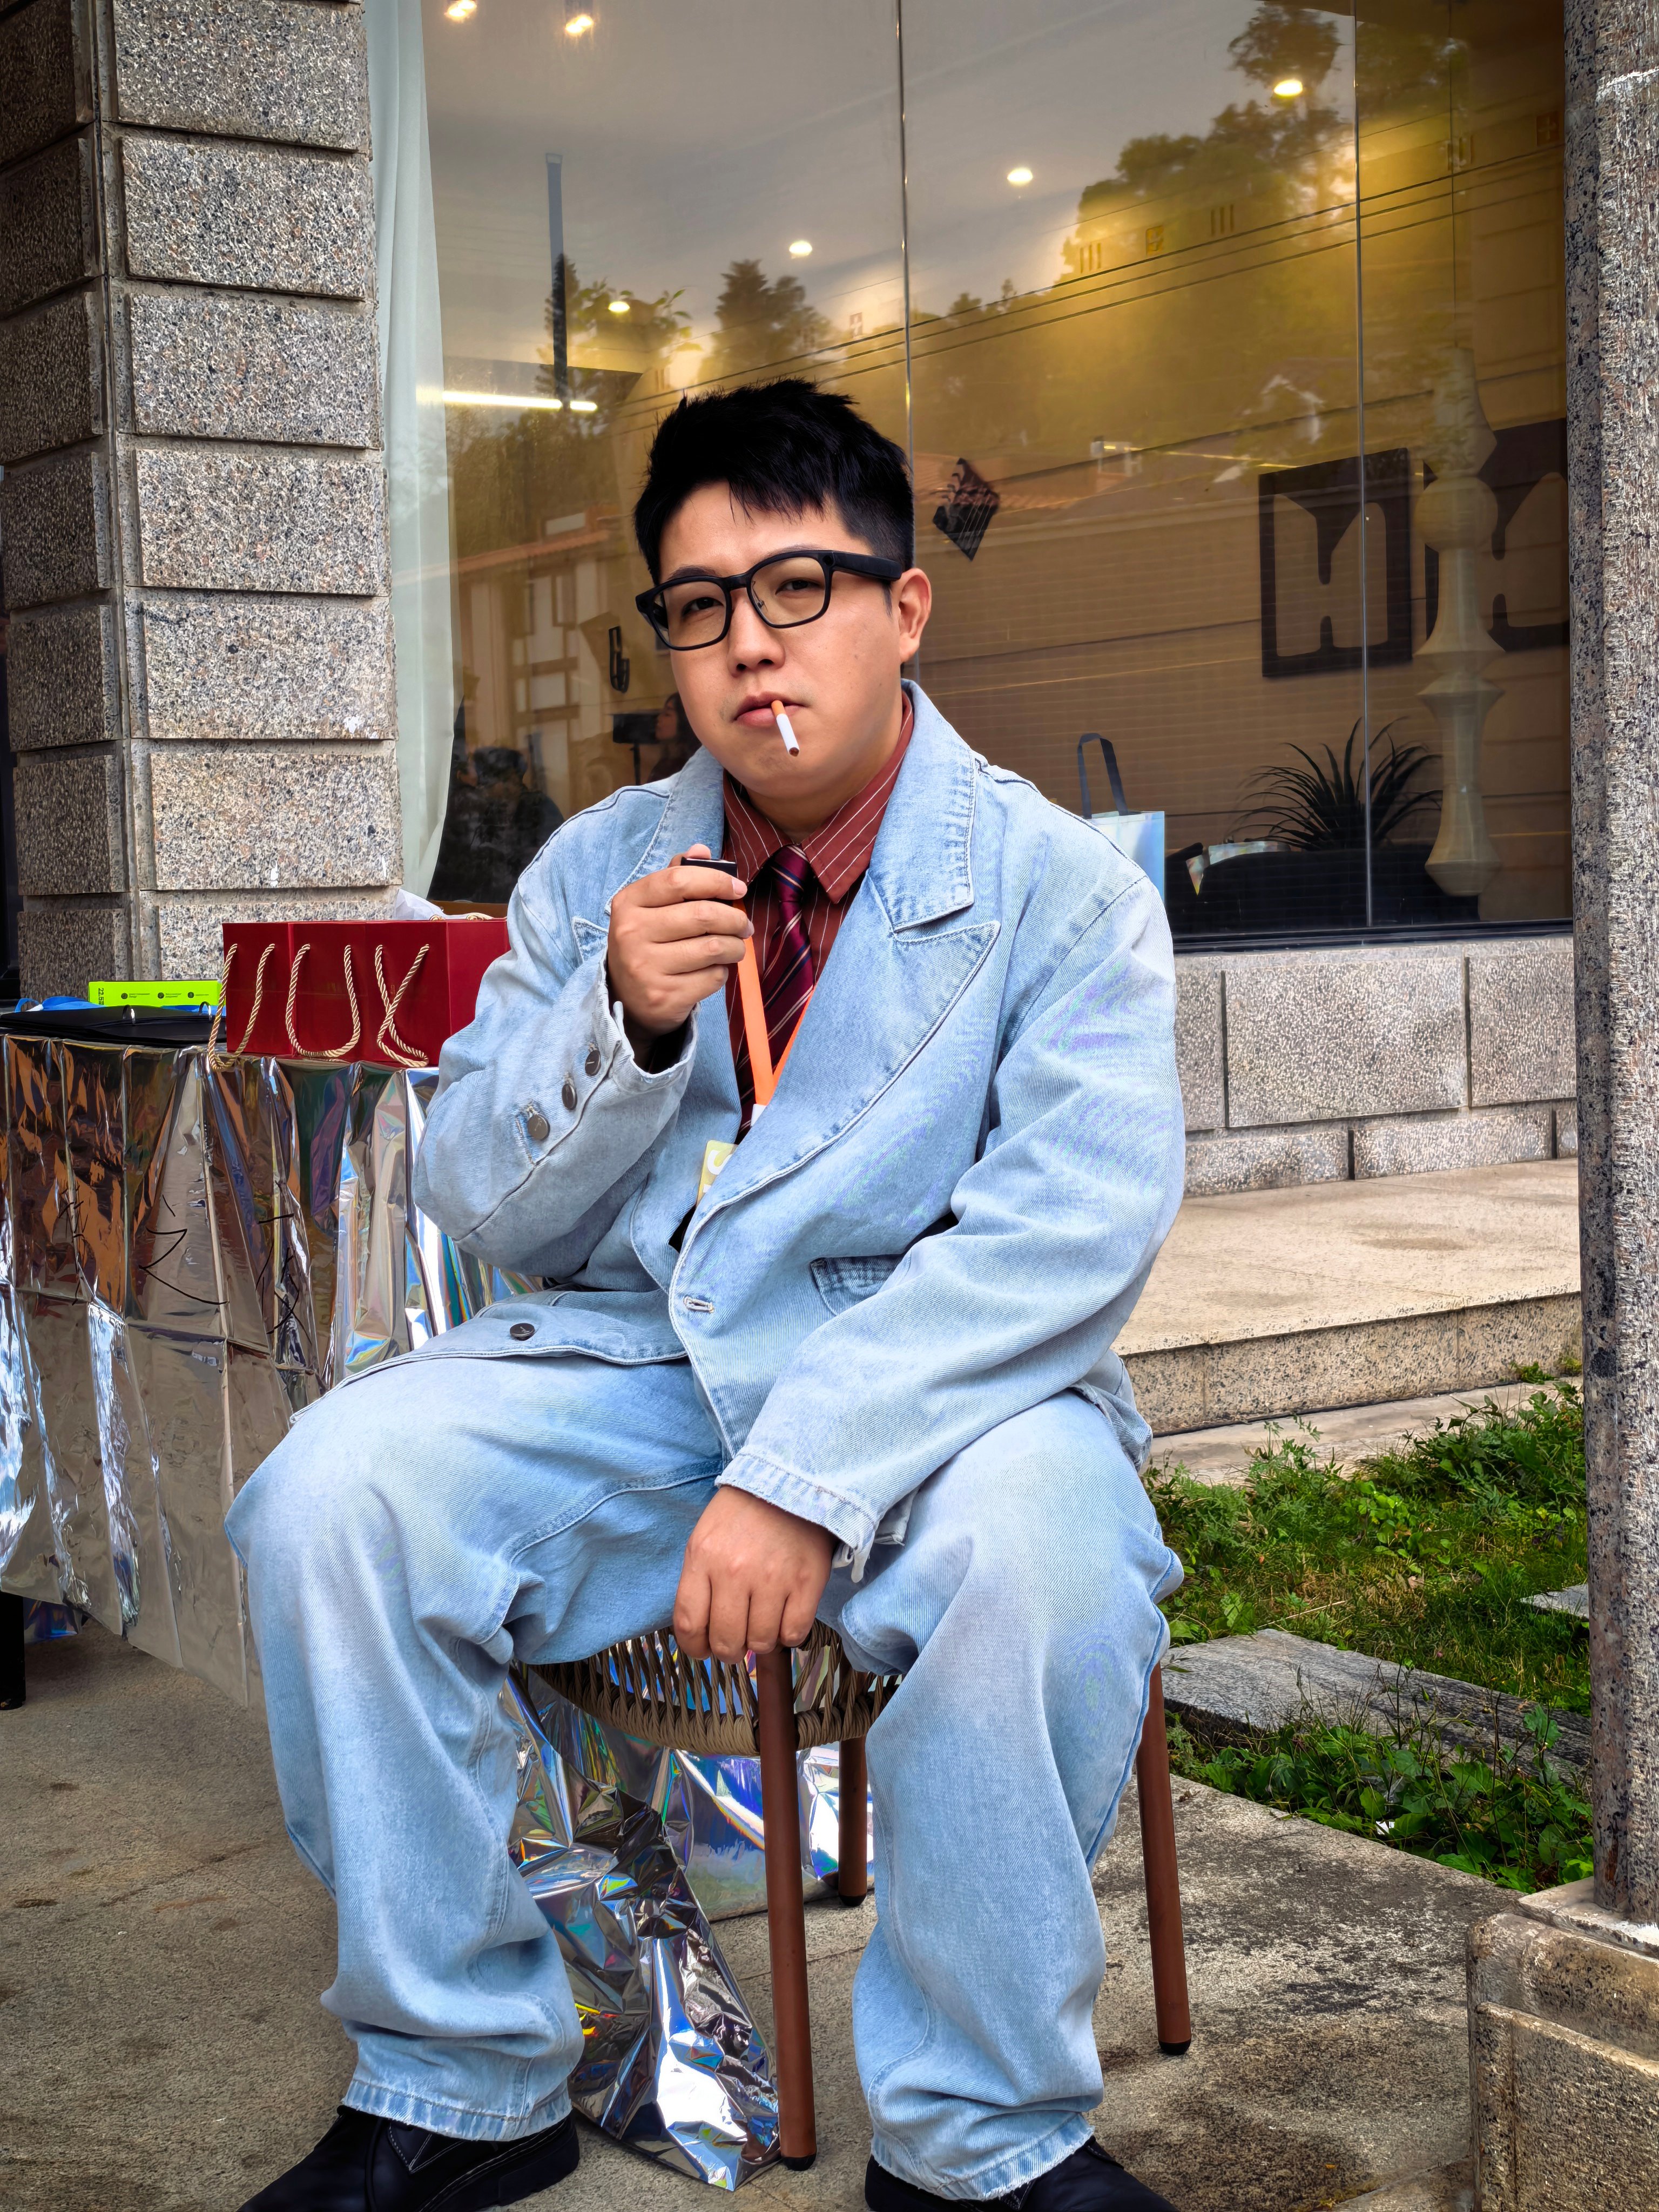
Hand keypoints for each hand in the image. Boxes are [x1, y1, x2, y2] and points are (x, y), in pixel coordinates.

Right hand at [606, 843, 751, 1049]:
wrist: (627, 998)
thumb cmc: (648, 942)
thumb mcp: (651, 906)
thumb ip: (676, 876)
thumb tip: (702, 850)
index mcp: (629, 902)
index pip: (680, 880)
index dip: (717, 881)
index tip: (738, 889)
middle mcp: (632, 933)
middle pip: (703, 915)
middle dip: (735, 919)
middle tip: (744, 924)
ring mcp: (646, 967)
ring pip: (713, 948)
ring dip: (735, 946)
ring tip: (736, 946)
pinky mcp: (664, 996)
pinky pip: (712, 977)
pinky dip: (722, 972)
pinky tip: (714, 969)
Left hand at [673, 1489, 834, 1660]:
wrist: (792, 1480)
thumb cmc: (743, 1514)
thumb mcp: (706, 1539)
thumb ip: (699, 1584)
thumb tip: (703, 1635)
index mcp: (703, 1557)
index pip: (689, 1624)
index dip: (695, 1647)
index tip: (703, 1649)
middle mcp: (734, 1570)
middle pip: (725, 1641)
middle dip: (729, 1650)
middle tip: (737, 1640)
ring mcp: (772, 1578)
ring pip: (761, 1642)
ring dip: (761, 1640)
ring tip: (763, 1620)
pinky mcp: (806, 1582)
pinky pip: (793, 1634)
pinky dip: (789, 1634)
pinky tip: (785, 1615)